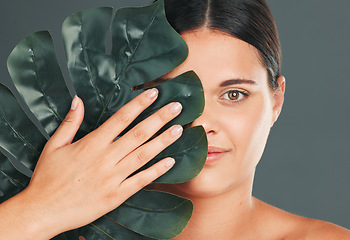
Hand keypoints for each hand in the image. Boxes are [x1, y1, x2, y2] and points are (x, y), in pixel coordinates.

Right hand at [16, 88, 182, 238]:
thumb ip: (70, 122)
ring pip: (144, 155)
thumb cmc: (47, 178)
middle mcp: (106, 158)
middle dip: (160, 118)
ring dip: (163, 141)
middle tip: (177, 107)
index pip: (121, 118)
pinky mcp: (117, 195)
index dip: (139, 104)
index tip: (154, 93)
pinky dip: (157, 171)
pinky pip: (141, 180)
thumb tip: (77, 99)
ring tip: (179, 128)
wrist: (43, 211)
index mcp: (92, 144)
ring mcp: (113, 178)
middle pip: (138, 133)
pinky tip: (171, 161)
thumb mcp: (53, 146)